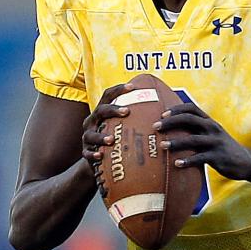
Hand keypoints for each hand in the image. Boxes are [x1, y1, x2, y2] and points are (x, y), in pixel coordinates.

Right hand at [80, 82, 136, 196]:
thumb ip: (137, 119)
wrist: (99, 161)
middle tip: (127, 111)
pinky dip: (93, 154)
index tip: (133, 87)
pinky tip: (100, 156)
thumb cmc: (117, 141)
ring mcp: (88, 137)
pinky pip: (87, 153)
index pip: (108, 96)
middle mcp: (92, 122)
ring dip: (101, 136)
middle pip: (100, 110)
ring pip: (91, 134)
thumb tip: (164, 113)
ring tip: (111, 139)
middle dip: (113, 110)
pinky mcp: (86, 153)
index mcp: (102, 112)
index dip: (119, 90)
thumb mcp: (124, 127)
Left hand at [154, 103, 250, 185]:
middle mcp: (212, 129)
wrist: (247, 162)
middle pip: (189, 119)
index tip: (162, 114)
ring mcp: (216, 142)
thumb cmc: (224, 149)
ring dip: (176, 142)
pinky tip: (177, 164)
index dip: (176, 109)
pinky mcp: (218, 157)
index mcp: (210, 122)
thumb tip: (174, 132)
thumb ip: (197, 132)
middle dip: (170, 122)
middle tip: (156, 127)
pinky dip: (187, 160)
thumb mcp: (213, 136)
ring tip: (162, 146)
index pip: (191, 108)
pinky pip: (200, 158)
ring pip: (193, 139)